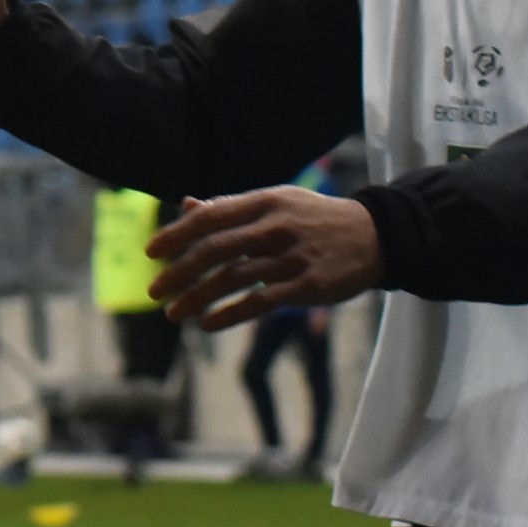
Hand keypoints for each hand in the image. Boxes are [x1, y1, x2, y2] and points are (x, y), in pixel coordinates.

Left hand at [144, 188, 382, 332]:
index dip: (177, 235)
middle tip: (154, 290)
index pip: (210, 217)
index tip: (152, 253)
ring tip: (173, 313)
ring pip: (233, 279)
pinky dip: (230, 314)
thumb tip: (187, 206)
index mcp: (264, 202)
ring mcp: (292, 257)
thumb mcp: (276, 202)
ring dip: (197, 298)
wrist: (375, 235)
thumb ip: (231, 207)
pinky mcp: (307, 286)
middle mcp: (275, 227)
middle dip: (179, 272)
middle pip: (216, 249)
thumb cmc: (314, 219)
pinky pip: (260, 302)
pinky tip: (207, 324)